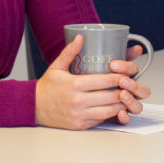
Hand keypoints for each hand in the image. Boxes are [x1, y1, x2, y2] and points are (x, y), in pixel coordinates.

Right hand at [34, 35, 150, 129]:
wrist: (33, 107)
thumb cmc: (47, 87)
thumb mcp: (56, 67)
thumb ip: (69, 52)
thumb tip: (81, 37)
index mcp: (74, 84)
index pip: (105, 80)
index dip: (120, 77)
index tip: (126, 74)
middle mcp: (78, 101)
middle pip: (111, 96)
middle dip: (124, 91)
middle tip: (130, 86)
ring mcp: (80, 114)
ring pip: (109, 110)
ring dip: (120, 104)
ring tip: (125, 97)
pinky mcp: (80, 125)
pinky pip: (101, 119)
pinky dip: (110, 114)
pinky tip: (114, 107)